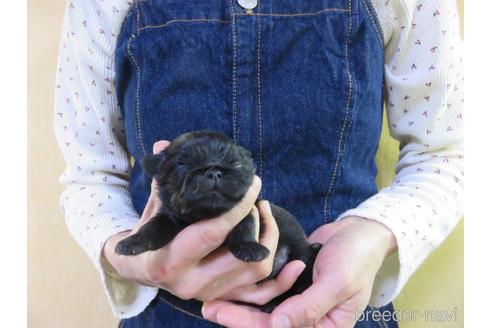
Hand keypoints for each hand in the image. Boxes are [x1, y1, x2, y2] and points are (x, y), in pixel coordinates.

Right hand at [103, 141, 287, 301]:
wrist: (142, 268)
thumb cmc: (149, 234)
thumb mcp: (152, 208)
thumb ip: (161, 180)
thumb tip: (163, 146)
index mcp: (171, 261)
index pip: (213, 233)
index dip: (238, 207)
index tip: (254, 183)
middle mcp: (192, 284)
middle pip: (241, 255)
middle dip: (258, 222)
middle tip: (258, 201)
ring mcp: (210, 295)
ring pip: (256, 272)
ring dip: (269, 240)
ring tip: (266, 215)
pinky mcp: (224, 299)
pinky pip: (261, 295)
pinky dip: (281, 282)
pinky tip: (295, 263)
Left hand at [202, 216, 396, 327]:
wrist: (360, 232)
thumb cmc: (355, 258)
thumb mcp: (337, 283)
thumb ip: (309, 307)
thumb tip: (278, 326)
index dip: (250, 324)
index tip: (222, 314)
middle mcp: (311, 321)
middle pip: (269, 324)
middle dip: (239, 316)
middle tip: (209, 305)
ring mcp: (300, 303)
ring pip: (266, 310)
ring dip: (242, 304)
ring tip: (213, 297)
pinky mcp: (294, 287)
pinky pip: (271, 294)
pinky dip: (254, 290)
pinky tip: (233, 283)